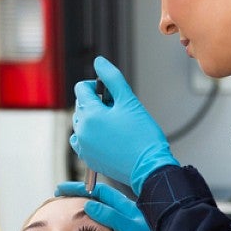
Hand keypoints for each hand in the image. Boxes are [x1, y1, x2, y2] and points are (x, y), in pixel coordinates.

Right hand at [56, 181, 170, 230]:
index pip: (99, 192)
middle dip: (81, 195)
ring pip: (106, 210)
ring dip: (88, 206)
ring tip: (72, 208)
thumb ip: (111, 216)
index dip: (79, 189)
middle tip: (62, 195)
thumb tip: (89, 204)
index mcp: (129, 207)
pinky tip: (92, 227)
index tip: (61, 189)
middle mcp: (130, 213)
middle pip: (101, 198)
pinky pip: (111, 222)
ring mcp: (133, 224)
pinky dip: (96, 220)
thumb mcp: (130, 230)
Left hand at [71, 56, 177, 193]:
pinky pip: (82, 140)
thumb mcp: (129, 101)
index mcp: (90, 115)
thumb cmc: (143, 136)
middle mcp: (81, 131)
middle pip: (82, 106)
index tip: (112, 94)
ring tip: (116, 125)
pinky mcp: (88, 159)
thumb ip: (112, 78)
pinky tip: (109, 137)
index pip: (82, 89)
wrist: (149, 168)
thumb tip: (99, 62)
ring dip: (94, 119)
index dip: (97, 86)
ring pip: (82, 123)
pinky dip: (91, 135)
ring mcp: (83, 147)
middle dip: (97, 103)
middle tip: (119, 111)